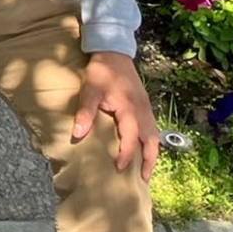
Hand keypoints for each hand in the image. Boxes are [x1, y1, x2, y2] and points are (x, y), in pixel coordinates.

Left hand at [71, 51, 160, 180]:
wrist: (114, 52)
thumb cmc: (101, 72)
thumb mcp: (90, 90)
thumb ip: (85, 112)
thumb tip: (77, 135)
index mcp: (129, 109)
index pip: (131, 137)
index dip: (126, 154)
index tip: (120, 168)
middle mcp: (142, 111)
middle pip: (152, 141)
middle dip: (149, 161)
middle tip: (143, 179)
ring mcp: (146, 108)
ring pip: (155, 135)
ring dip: (152, 153)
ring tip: (146, 169)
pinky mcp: (145, 105)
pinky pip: (152, 127)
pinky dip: (151, 141)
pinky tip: (144, 148)